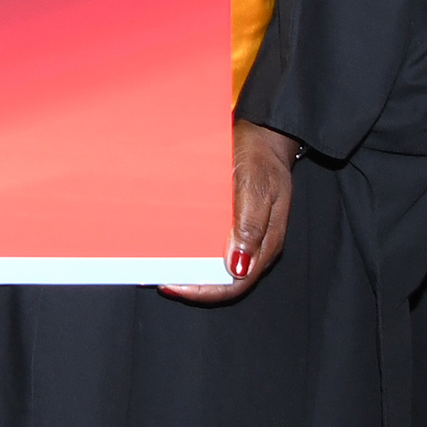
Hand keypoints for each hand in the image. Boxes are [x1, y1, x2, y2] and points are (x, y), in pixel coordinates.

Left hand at [162, 119, 294, 301]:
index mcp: (265, 244)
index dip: (205, 290)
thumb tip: (237, 267)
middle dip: (194, 284)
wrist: (265, 136)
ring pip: (219, 265)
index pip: (235, 283)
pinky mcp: (236, 223)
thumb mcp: (256, 188)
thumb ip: (250, 227)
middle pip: (225, 280)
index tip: (175, 285)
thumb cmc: (262, 159)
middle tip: (161, 278)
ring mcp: (246, 236)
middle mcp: (256, 246)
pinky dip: (197, 250)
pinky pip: (216, 245)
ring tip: (164, 265)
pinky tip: (178, 244)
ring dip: (193, 269)